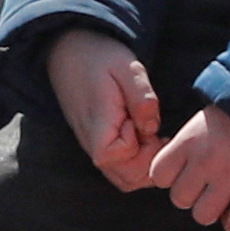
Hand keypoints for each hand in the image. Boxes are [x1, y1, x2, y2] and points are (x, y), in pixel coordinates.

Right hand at [45, 29, 161, 189]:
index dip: (141, 145)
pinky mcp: (101, 146)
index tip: (142, 121)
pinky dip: (139, 162)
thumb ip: (142, 98)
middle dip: (150, 162)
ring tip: (155, 137)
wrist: (70, 50)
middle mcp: (93, 145)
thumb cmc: (98, 57)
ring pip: (125, 180)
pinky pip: (121, 169)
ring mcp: (95, 148)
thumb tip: (153, 127)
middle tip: (159, 134)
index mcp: (97, 126)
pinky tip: (147, 138)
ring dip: (147, 165)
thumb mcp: (127, 67)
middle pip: (126, 179)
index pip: (121, 158)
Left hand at [145, 106, 229, 230]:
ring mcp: (229, 178)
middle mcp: (205, 161)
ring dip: (211, 209)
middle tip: (206, 183)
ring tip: (222, 196)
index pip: (159, 175)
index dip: (169, 176)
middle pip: (179, 199)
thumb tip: (168, 174)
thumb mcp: (202, 122)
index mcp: (189, 141)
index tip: (183, 170)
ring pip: (202, 215)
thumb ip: (184, 147)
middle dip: (191, 194)